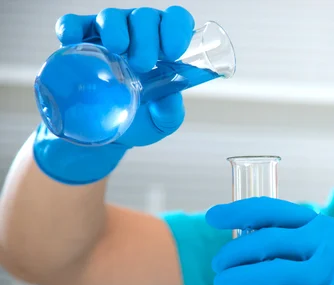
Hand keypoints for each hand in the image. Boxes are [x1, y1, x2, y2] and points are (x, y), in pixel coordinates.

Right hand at [55, 6, 194, 145]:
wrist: (107, 133)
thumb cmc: (141, 119)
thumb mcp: (162, 121)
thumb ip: (170, 111)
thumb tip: (169, 98)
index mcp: (164, 47)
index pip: (176, 20)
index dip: (176, 29)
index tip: (172, 52)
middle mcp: (138, 34)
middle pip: (145, 17)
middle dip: (146, 37)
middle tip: (142, 64)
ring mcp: (108, 34)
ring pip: (111, 16)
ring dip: (115, 29)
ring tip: (117, 50)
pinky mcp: (80, 42)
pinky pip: (74, 24)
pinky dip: (71, 27)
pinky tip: (72, 39)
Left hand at [205, 197, 333, 284]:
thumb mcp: (330, 249)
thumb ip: (298, 244)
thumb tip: (248, 243)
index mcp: (324, 226)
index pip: (274, 211)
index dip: (239, 211)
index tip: (211, 216)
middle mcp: (330, 244)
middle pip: (270, 240)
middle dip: (235, 251)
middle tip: (217, 265)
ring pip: (277, 273)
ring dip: (243, 278)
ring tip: (222, 284)